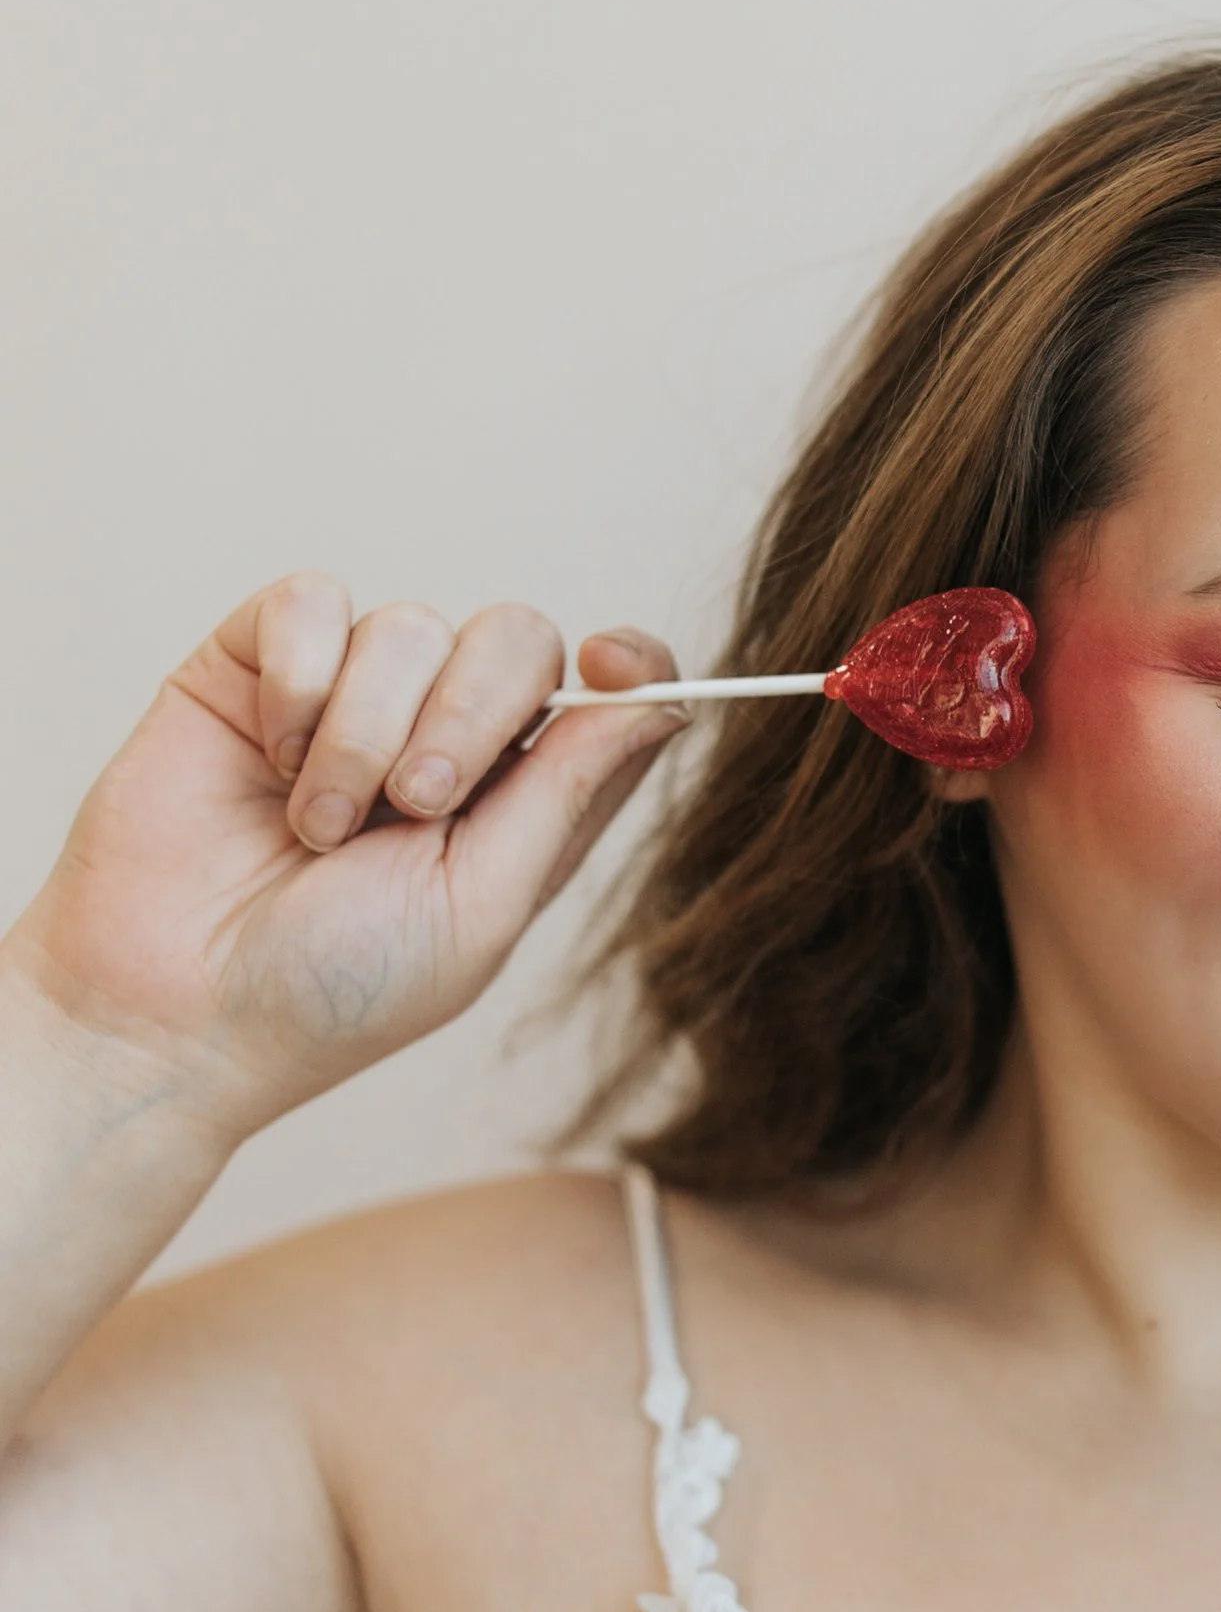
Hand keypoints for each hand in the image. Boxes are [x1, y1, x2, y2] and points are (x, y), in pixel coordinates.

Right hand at [6, 578, 685, 1143]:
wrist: (172, 1009)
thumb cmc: (333, 990)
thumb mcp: (480, 906)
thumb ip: (567, 797)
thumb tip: (656, 701)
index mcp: (518, 804)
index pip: (606, 696)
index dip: (628, 662)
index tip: (608, 663)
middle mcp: (441, 739)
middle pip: (516, 639)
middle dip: (470, 717)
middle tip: (410, 808)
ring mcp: (347, 697)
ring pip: (408, 625)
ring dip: (365, 731)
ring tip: (315, 824)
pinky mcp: (253, 668)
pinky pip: (310, 602)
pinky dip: (298, 680)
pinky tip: (269, 757)